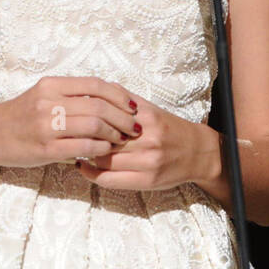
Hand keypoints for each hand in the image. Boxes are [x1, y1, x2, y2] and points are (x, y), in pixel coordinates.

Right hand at [0, 77, 141, 168]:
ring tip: (122, 139)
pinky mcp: (46, 149)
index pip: (95, 85)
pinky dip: (100, 149)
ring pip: (94, 126)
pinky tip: (105, 151)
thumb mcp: (43, 96)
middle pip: (99, 106)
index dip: (119, 96)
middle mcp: (49, 102)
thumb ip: (72, 95)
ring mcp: (47, 126)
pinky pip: (83, 147)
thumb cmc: (20, 115)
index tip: (133, 106)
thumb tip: (111, 100)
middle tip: (135, 127)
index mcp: (52, 85)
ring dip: (115, 134)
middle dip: (123, 118)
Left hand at [75, 99, 218, 191]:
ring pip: (105, 160)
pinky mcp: (147, 181)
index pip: (107, 117)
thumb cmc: (169, 128)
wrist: (198, 152)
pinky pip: (111, 180)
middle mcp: (148, 139)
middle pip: (104, 138)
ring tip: (75, 149)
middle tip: (70, 134)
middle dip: (84, 137)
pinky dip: (92, 175)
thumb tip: (98, 88)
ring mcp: (148, 162)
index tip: (75, 117)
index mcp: (146, 118)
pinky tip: (84, 167)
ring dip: (87, 155)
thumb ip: (126, 99)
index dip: (87, 118)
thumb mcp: (151, 109)